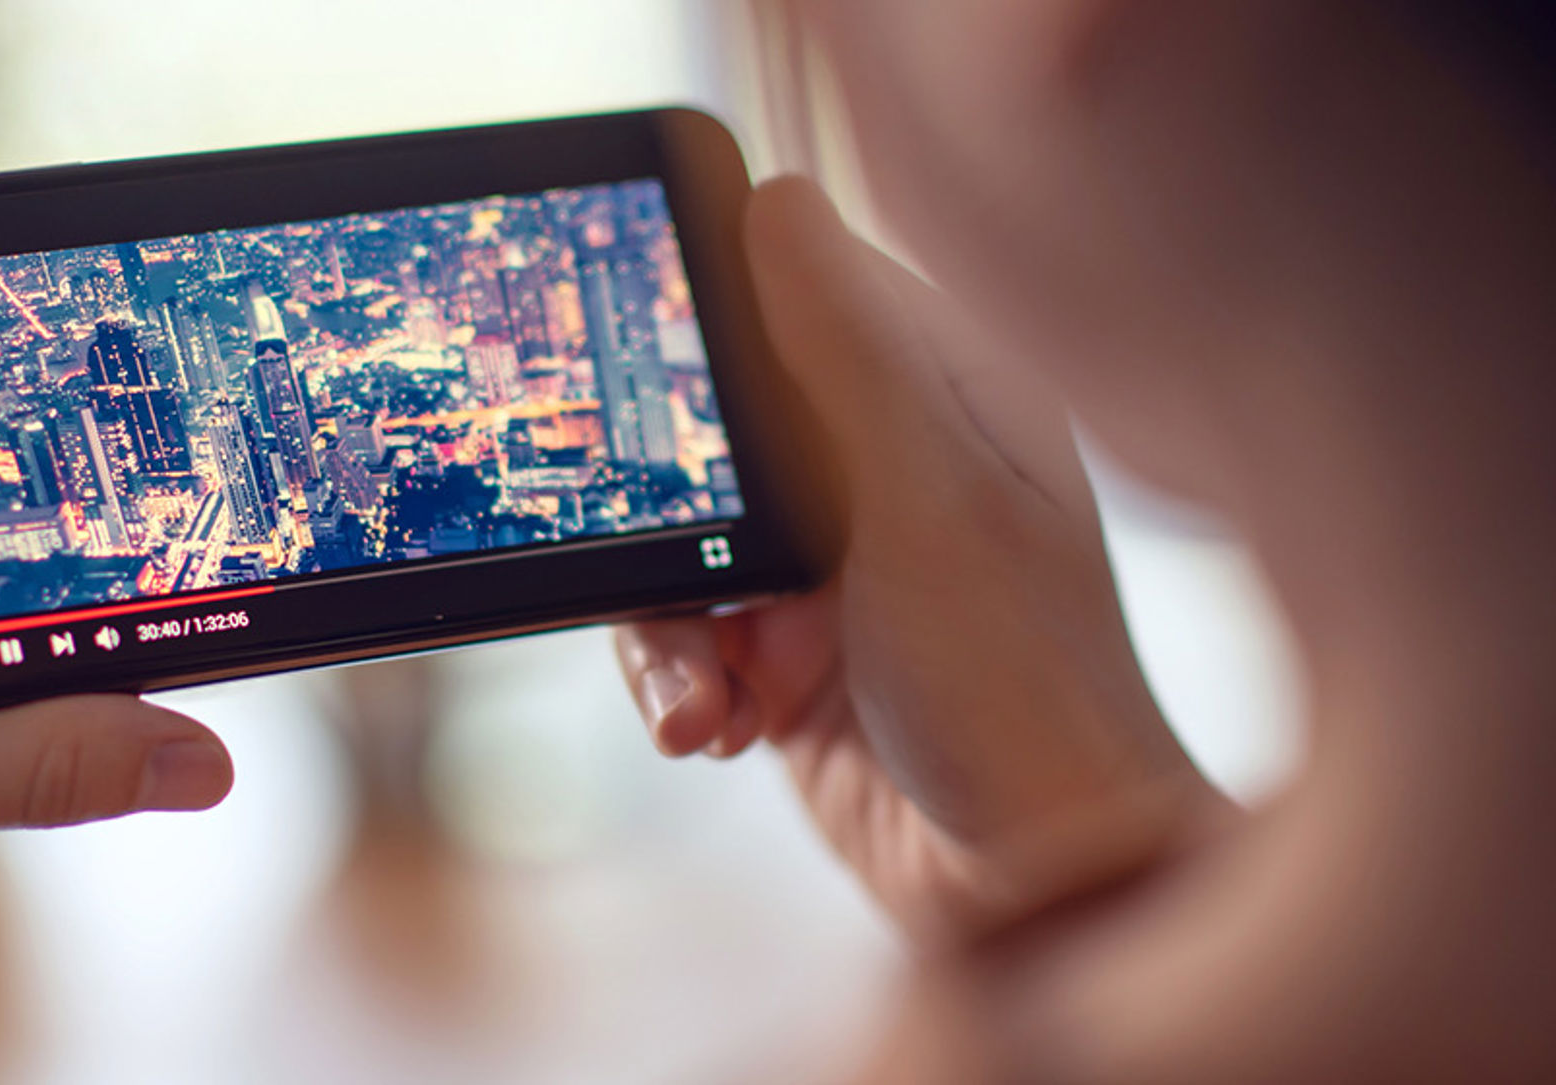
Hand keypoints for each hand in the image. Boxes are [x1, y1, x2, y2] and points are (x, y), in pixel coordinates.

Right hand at [616, 178, 1222, 941]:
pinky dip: (681, 683)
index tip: (637, 364)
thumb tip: (776, 201)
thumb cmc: (1026, 693)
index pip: (804, 296)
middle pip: (714, 428)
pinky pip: (684, 633)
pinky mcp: (785, 652)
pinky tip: (717, 728)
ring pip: (679, 541)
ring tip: (708, 701)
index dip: (712, 320)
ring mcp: (832, 565)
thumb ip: (847, 361)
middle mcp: (886, 468)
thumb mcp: (930, 507)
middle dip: (673, 516)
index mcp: (947, 399)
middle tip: (680, 579)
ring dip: (670, 626)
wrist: (1031, 890)